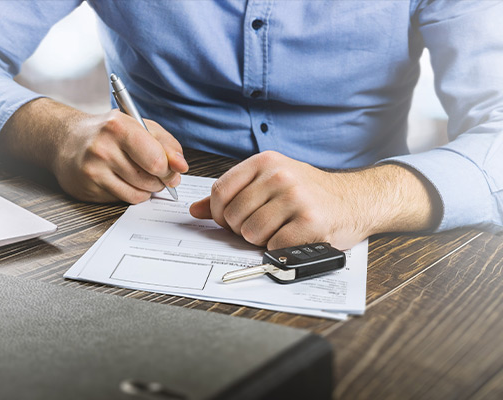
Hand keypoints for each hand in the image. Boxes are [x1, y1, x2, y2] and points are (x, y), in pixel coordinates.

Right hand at [54, 109, 187, 202]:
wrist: (67, 140)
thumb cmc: (109, 132)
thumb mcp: (140, 126)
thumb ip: (166, 144)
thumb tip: (181, 166)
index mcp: (118, 127)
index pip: (156, 160)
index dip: (170, 169)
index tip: (172, 170)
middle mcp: (102, 148)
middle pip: (149, 179)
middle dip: (161, 180)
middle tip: (158, 173)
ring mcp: (93, 171)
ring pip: (138, 194)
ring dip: (148, 189)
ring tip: (141, 175)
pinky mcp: (88, 189)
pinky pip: (124, 200)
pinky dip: (132, 194)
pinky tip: (125, 181)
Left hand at [189, 151, 440, 249]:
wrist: (354, 200)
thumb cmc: (308, 193)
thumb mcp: (269, 182)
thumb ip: (232, 194)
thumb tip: (196, 211)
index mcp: (265, 161)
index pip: (221, 191)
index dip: (220, 214)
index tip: (230, 221)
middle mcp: (280, 175)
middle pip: (234, 216)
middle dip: (242, 230)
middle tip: (261, 227)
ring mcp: (296, 197)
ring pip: (251, 233)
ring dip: (261, 240)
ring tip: (278, 230)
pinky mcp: (311, 221)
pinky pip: (274, 246)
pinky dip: (279, 249)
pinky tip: (292, 237)